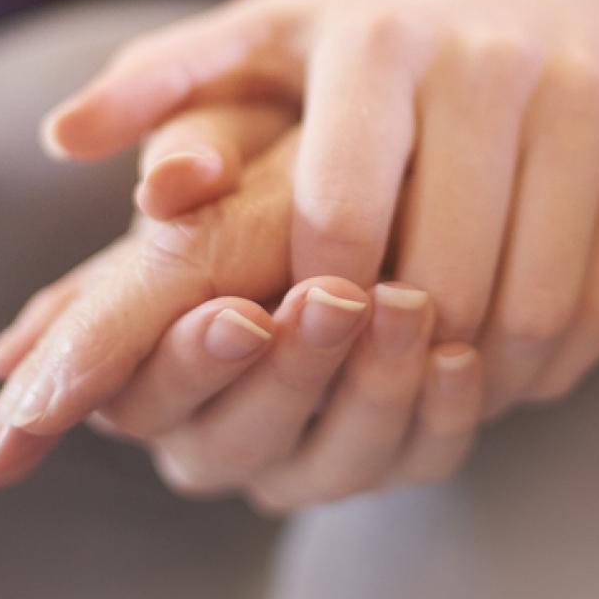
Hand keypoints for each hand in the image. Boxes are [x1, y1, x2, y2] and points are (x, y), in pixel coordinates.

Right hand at [0, 111, 486, 503]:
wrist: (394, 175)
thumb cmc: (295, 151)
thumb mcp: (241, 132)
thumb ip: (190, 152)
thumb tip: (169, 180)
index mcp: (138, 360)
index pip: (140, 397)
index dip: (192, 362)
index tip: (241, 315)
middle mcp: (206, 431)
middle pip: (232, 444)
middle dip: (290, 372)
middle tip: (336, 302)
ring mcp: (298, 459)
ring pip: (329, 466)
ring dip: (371, 389)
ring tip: (409, 308)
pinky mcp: (385, 458)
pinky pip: (414, 463)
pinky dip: (439, 417)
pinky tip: (460, 359)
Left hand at [40, 0, 598, 415]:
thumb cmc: (406, 40)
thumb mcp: (287, 37)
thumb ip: (173, 84)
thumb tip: (63, 138)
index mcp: (377, 39)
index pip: (335, 218)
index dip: (316, 304)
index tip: (304, 331)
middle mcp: (488, 57)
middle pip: (440, 277)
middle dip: (402, 354)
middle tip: (382, 384)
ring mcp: (588, 95)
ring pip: (533, 303)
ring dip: (484, 376)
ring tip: (447, 388)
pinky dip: (563, 360)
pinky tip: (523, 365)